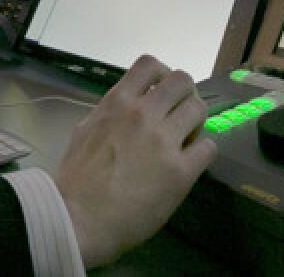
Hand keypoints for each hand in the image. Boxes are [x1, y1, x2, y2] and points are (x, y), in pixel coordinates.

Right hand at [54, 55, 215, 267]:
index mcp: (118, 102)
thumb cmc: (76, 180)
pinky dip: (202, 151)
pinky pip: (208, 147)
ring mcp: (164, 142)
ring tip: (187, 137)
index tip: (160, 91)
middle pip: (182, 80)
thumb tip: (126, 108)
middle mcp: (144, 114)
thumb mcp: (85, 130)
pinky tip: (191, 161)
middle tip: (179, 114)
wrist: (80, 219)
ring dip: (196, 121)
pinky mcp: (181, 171)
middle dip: (185, 94)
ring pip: (199, 109)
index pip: (150, 64)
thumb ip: (109, 114)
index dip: (161, 74)